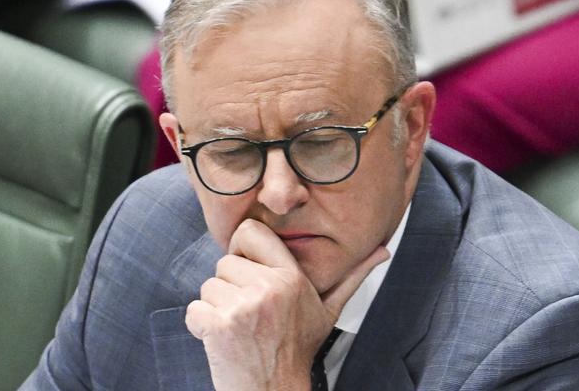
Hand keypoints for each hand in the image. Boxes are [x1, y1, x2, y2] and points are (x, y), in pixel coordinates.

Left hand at [185, 219, 388, 390]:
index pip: (249, 231)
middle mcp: (270, 286)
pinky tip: (223, 340)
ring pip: (208, 286)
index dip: (243, 249)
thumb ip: (353, 277)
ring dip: (216, 307)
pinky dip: (201, 326)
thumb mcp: (329, 310)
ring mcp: (245, 306)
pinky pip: (194, 309)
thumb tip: (384, 250)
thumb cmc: (298, 348)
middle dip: (230, 286)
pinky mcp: (220, 326)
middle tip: (249, 311)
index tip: (249, 271)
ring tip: (239, 327)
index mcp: (292, 276)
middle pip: (224, 261)